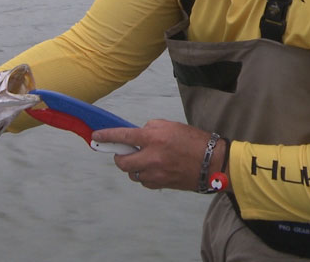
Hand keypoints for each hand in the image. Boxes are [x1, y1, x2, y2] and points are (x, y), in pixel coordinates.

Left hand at [91, 119, 227, 191]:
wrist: (213, 162)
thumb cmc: (194, 140)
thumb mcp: (170, 125)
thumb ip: (150, 129)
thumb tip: (137, 136)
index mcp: (153, 138)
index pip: (123, 137)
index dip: (106, 136)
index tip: (96, 137)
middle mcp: (151, 157)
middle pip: (122, 163)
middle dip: (119, 158)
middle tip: (123, 153)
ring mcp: (156, 173)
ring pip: (132, 174)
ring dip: (133, 167)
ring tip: (144, 160)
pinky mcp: (161, 184)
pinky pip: (144, 182)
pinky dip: (145, 176)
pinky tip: (153, 169)